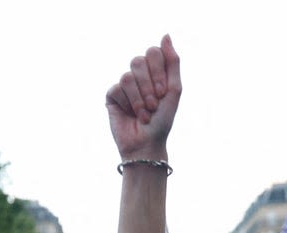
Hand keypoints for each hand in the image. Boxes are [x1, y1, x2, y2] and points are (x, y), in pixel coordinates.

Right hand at [106, 35, 180, 160]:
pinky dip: (127, 104)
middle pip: (138, 61)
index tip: (162, 92)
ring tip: (144, 114)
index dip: (157, 71)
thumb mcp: (174, 89)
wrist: (147, 144)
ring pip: (127, 76)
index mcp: (154, 71)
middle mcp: (138, 75)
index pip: (153, 52)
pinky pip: (117, 89)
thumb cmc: (162, 120)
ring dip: (139, 99)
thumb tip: (165, 35)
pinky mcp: (112, 96)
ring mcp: (124, 85)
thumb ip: (172, 61)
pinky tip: (130, 115)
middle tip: (153, 105)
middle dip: (148, 86)